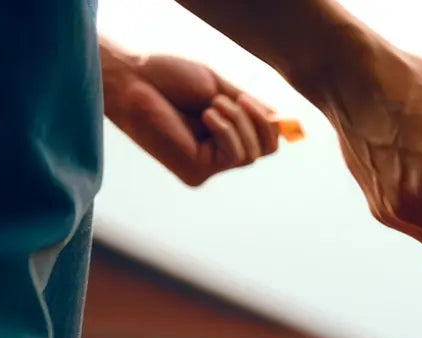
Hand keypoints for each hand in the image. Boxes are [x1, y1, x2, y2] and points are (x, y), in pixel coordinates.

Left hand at [101, 42, 285, 186]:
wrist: (136, 79)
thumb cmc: (170, 79)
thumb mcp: (220, 89)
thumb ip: (249, 108)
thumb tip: (284, 122)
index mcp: (222, 133)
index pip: (264, 140)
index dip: (271, 125)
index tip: (261, 102)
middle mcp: (215, 154)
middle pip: (265, 150)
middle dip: (260, 122)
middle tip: (241, 100)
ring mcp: (206, 166)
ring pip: (250, 154)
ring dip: (239, 122)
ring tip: (213, 104)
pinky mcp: (195, 173)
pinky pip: (234, 156)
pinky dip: (227, 131)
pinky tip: (207, 115)